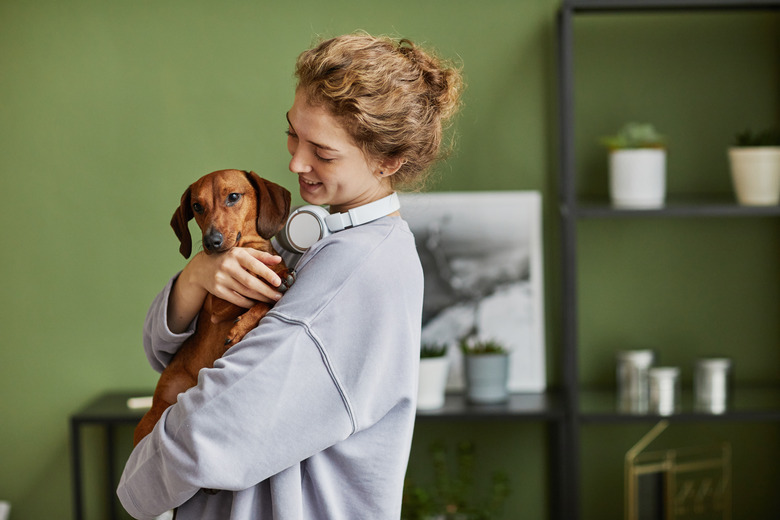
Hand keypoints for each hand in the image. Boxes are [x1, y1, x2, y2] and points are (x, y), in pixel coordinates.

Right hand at [167, 248, 284, 332]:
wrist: (202, 267)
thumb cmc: (228, 258)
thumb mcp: (243, 252)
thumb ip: (261, 256)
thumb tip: (279, 259)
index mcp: (236, 254)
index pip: (254, 265)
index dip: (267, 274)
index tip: (278, 282)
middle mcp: (228, 266)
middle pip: (250, 282)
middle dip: (266, 291)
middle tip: (279, 296)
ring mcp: (221, 279)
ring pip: (245, 292)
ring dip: (260, 298)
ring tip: (272, 300)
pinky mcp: (217, 290)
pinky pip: (237, 300)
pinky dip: (249, 303)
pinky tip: (257, 303)